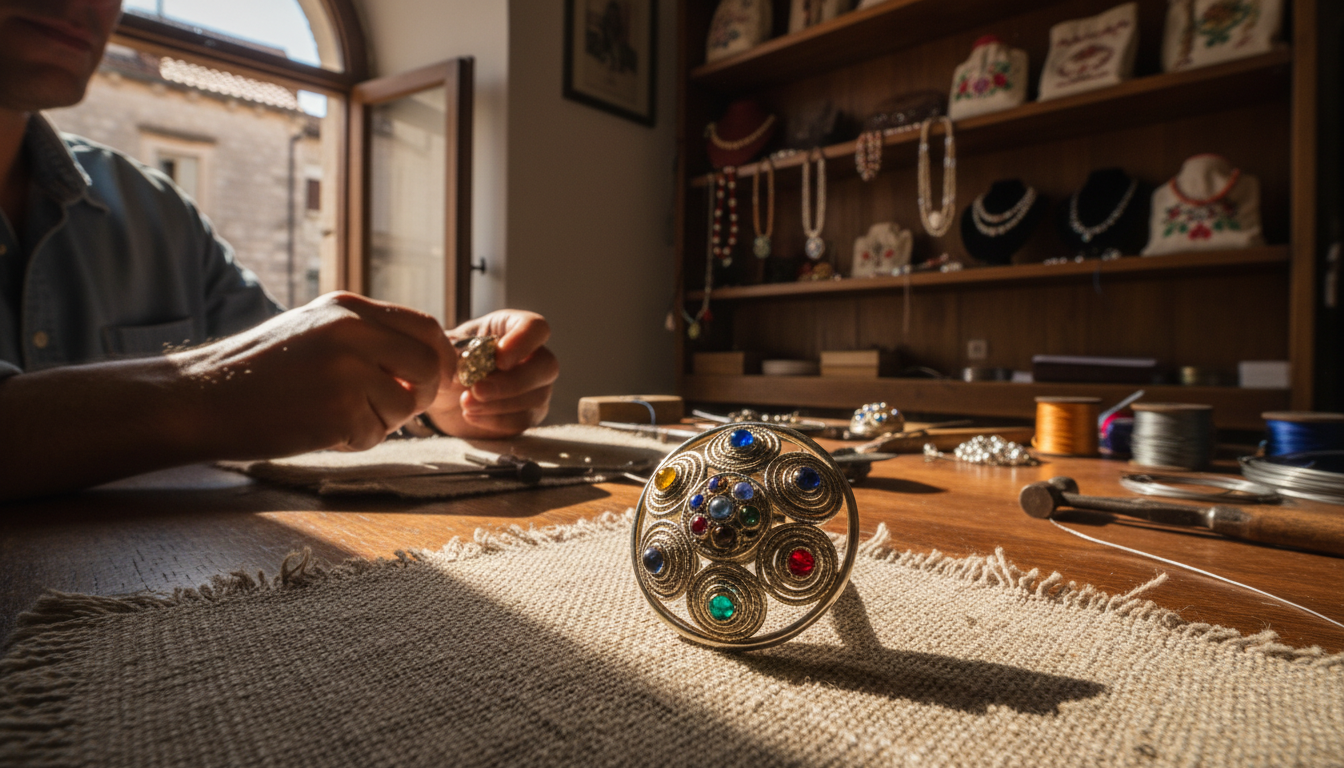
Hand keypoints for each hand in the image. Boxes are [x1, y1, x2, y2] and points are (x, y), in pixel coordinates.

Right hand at [177, 291, 451, 456]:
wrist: (200, 398)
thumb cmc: (257, 370)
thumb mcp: (314, 330)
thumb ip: (366, 337)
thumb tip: (427, 357)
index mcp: (348, 309)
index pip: (425, 327)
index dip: (441, 357)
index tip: (438, 378)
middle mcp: (353, 332)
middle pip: (429, 366)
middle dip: (421, 395)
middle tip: (395, 408)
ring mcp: (347, 370)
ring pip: (405, 406)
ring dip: (380, 421)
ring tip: (336, 415)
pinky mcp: (337, 409)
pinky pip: (375, 434)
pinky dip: (354, 441)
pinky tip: (319, 429)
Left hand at [424, 309, 557, 438]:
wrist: (442, 396)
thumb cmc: (447, 363)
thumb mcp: (444, 351)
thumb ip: (453, 352)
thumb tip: (461, 361)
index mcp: (512, 328)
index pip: (536, 328)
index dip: (523, 342)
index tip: (498, 360)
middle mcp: (533, 355)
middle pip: (546, 365)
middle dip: (512, 382)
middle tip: (477, 390)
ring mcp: (536, 386)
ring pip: (537, 396)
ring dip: (499, 404)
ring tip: (465, 403)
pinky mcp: (529, 413)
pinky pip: (524, 420)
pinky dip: (496, 421)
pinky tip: (471, 415)